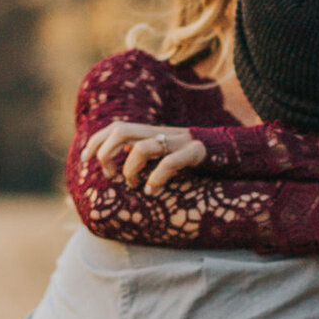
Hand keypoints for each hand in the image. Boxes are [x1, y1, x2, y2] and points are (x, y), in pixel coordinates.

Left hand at [87, 119, 207, 192]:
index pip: (115, 127)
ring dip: (131, 170)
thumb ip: (143, 156)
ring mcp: (179, 141)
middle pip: (122, 130)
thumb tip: (116, 171)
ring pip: (143, 147)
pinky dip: (156, 179)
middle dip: (107, 153)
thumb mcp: (165, 155)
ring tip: (135, 185)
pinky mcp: (196, 153)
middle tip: (110, 175)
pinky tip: (153, 191)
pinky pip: (170, 163)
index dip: (96, 141)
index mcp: (153, 132)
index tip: (85, 160)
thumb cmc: (194, 161)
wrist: (233, 152)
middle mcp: (162, 133)